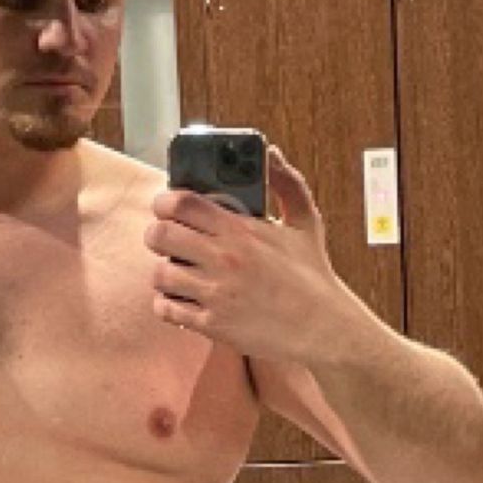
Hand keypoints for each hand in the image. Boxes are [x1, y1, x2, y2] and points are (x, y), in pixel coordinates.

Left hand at [144, 145, 356, 359]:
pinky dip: (168, 305)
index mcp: (241, 230)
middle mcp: (224, 259)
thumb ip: (286, 183)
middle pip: (160, 235)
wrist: (325, 329)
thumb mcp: (306, 223)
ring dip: (163, 272)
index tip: (167, 207)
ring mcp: (216, 293)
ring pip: (159, 274)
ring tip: (178, 272)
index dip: (165, 202)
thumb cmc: (314, 277)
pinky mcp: (213, 324)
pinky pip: (167, 310)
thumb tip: (270, 153)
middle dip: (157, 235)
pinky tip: (182, 300)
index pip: (181, 203)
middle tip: (166, 239)